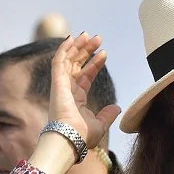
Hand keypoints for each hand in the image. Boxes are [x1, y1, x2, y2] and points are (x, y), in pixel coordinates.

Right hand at [50, 33, 120, 148]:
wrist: (71, 138)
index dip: (94, 64)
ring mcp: (61, 85)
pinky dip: (64, 49)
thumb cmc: (82, 136)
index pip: (85, 76)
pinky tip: (72, 39)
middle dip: (86, 51)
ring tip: (88, 35)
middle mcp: (67, 90)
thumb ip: (107, 115)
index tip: (105, 53)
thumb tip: (117, 107)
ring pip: (68, 60)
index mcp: (76, 99)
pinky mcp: (57, 82)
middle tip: (98, 38)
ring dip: (77, 46)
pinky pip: (59, 61)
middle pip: (76, 65)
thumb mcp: (100, 125)